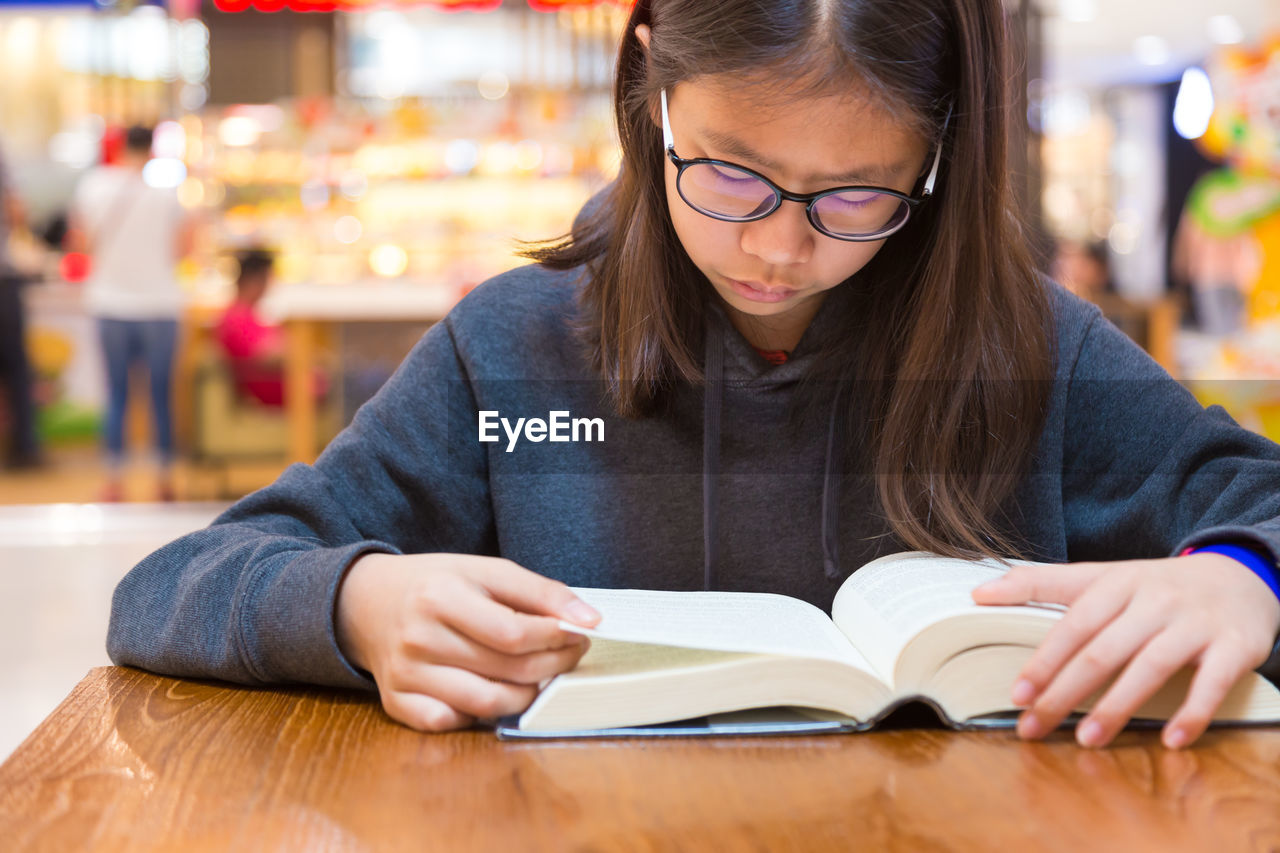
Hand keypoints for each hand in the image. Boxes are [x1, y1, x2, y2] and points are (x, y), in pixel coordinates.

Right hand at [335, 552, 599, 731]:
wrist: (367, 603)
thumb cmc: (437, 585)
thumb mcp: (484, 570)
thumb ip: (538, 591)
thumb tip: (589, 618)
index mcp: (440, 597)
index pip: (514, 633)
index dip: (557, 638)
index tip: (580, 632)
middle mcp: (419, 638)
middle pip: (507, 669)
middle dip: (554, 664)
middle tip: (570, 653)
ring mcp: (406, 675)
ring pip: (487, 704)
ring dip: (527, 694)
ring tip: (539, 675)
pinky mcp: (396, 702)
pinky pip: (452, 723)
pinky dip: (481, 715)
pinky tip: (493, 691)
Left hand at [971, 553, 1279, 748]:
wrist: (1238, 576)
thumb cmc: (1153, 585)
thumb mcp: (1098, 576)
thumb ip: (1038, 583)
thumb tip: (977, 594)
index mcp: (1116, 583)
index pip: (1073, 626)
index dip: (1045, 661)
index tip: (1018, 695)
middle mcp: (1154, 600)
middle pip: (1103, 651)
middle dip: (1065, 693)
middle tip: (1035, 727)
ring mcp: (1194, 623)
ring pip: (1151, 667)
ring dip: (1117, 706)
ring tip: (1087, 740)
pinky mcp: (1234, 646)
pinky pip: (1211, 682)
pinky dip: (1192, 712)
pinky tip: (1170, 738)